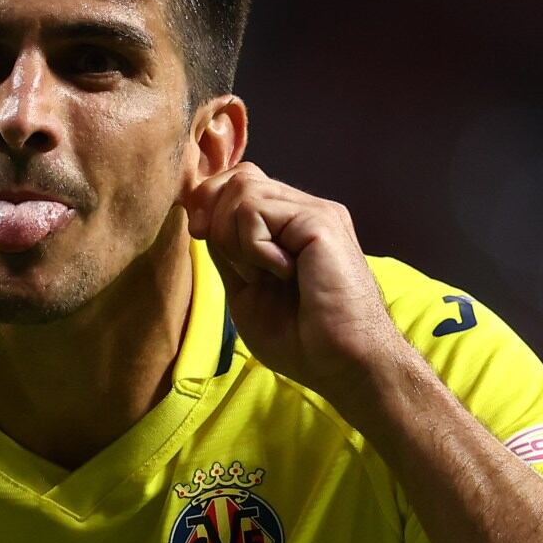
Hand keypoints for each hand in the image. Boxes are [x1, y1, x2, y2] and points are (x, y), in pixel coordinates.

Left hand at [180, 163, 411, 396]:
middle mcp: (304, 210)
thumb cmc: (302, 340)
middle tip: (240, 267)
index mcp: (288, 225)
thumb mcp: (245, 291)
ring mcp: (314, 211)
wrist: (342, 364)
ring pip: (242, 189)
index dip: (210, 204)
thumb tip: (201, 220)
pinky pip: (254, 211)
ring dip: (236, 239)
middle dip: (217, 221)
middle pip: (237, 178)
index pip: (239, 183)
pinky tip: (283, 273)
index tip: (200, 236)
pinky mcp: (319, 220)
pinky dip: (253, 248)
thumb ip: (228, 253)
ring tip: (266, 274)